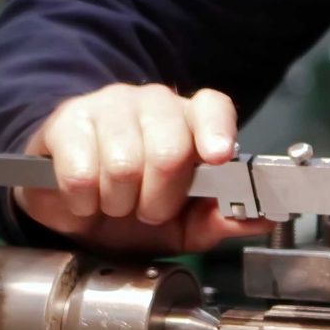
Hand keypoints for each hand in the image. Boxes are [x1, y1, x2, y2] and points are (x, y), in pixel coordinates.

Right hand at [15, 84, 270, 253]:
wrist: (72, 204)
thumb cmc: (132, 209)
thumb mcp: (183, 225)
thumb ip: (221, 219)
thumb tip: (262, 219)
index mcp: (190, 121)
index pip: (212, 107)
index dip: (217, 131)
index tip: (217, 156)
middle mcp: (153, 104)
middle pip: (170, 146)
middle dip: (160, 198)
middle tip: (148, 212)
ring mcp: (108, 106)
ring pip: (124, 162)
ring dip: (119, 202)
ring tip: (114, 205)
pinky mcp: (66, 121)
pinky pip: (81, 169)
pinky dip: (84, 200)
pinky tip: (84, 201)